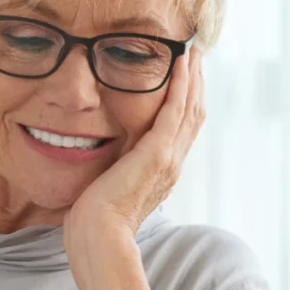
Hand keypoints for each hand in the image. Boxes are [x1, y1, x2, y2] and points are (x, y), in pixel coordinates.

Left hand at [66, 45, 204, 245]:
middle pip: (193, 116)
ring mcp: (169, 158)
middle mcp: (172, 165)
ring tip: (192, 52)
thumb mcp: (107, 188)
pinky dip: (181, 85)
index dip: (186, 103)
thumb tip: (101, 161)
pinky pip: (176, 110)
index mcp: (162, 173)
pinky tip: (181, 63)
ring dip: (192, 78)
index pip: (181, 131)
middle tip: (196, 56)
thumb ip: (112, 170)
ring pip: (190, 109)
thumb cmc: (94, 221)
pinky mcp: (159, 153)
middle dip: (195, 84)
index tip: (185, 79)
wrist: (98, 237)